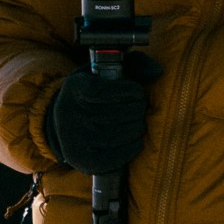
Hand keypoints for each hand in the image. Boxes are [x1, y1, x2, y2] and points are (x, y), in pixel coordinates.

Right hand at [42, 53, 162, 174]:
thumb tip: (158, 72)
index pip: (102, 90)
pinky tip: (136, 141)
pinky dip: (130, 149)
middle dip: (136, 109)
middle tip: (141, 107)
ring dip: (136, 128)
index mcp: (74, 88)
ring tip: (139, 122)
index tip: (137, 91)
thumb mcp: (106, 71)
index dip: (126, 91)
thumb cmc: (94, 91)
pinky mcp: (81, 160)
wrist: (65, 122)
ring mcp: (74, 139)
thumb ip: (134, 64)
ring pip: (116, 135)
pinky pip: (112, 158)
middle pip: (114, 114)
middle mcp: (69, 114)